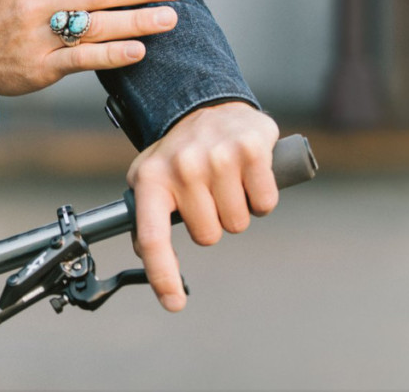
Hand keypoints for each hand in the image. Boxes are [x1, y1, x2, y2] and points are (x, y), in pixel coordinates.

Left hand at [126, 101, 279, 310]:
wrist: (207, 105)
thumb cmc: (178, 150)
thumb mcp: (150, 176)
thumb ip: (144, 216)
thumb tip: (143, 255)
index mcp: (151, 179)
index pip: (153, 239)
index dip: (163, 276)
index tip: (174, 303)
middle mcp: (182, 167)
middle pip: (208, 236)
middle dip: (212, 222)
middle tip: (207, 194)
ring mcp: (217, 157)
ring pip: (238, 223)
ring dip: (236, 209)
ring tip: (225, 181)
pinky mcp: (250, 150)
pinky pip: (265, 204)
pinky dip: (261, 198)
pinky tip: (248, 175)